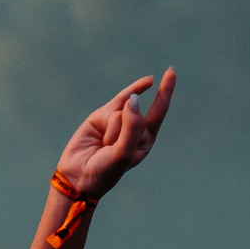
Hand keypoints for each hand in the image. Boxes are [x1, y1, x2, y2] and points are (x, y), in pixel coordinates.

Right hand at [56, 72, 176, 201]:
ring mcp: (119, 120)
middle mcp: (135, 129)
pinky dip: (133, 88)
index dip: (165, 92)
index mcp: (145, 140)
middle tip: (155, 92)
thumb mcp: (123, 153)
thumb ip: (131, 126)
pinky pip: (119, 99)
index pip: (158, 112)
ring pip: (123, 112)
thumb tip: (134, 98)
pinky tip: (149, 81)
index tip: (171, 72)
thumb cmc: (105, 170)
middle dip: (148, 106)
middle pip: (142, 112)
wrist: (78, 176)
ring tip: (104, 145)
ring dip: (113, 131)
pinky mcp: (103, 115)